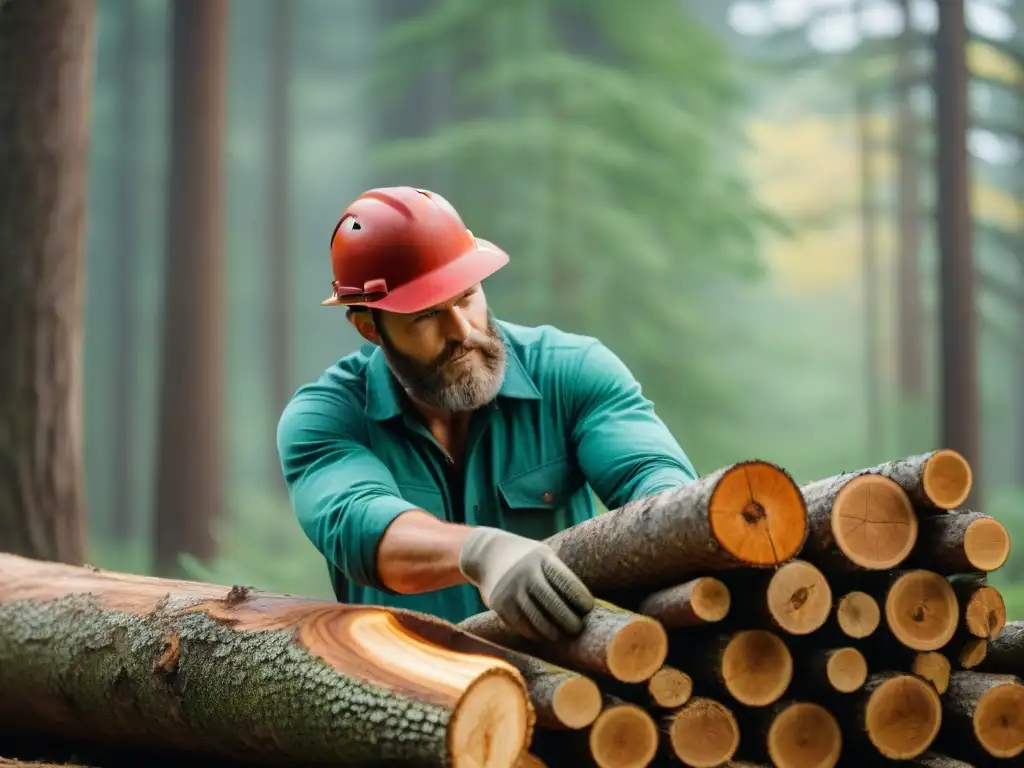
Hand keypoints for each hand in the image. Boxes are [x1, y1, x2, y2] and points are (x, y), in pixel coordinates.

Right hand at [459, 527, 593, 640]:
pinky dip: (534, 633)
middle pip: (553, 604)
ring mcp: (510, 589)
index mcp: (541, 559)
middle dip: (569, 620)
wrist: (486, 553)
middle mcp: (525, 573)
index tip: (588, 609)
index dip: (580, 599)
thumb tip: (584, 607)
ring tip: (561, 635)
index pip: (566, 583)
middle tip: (577, 628)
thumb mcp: (543, 556)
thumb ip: (560, 576)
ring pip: (537, 619)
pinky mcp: (499, 604)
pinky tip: (542, 634)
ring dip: (552, 631)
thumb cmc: (526, 558)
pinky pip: (521, 625)